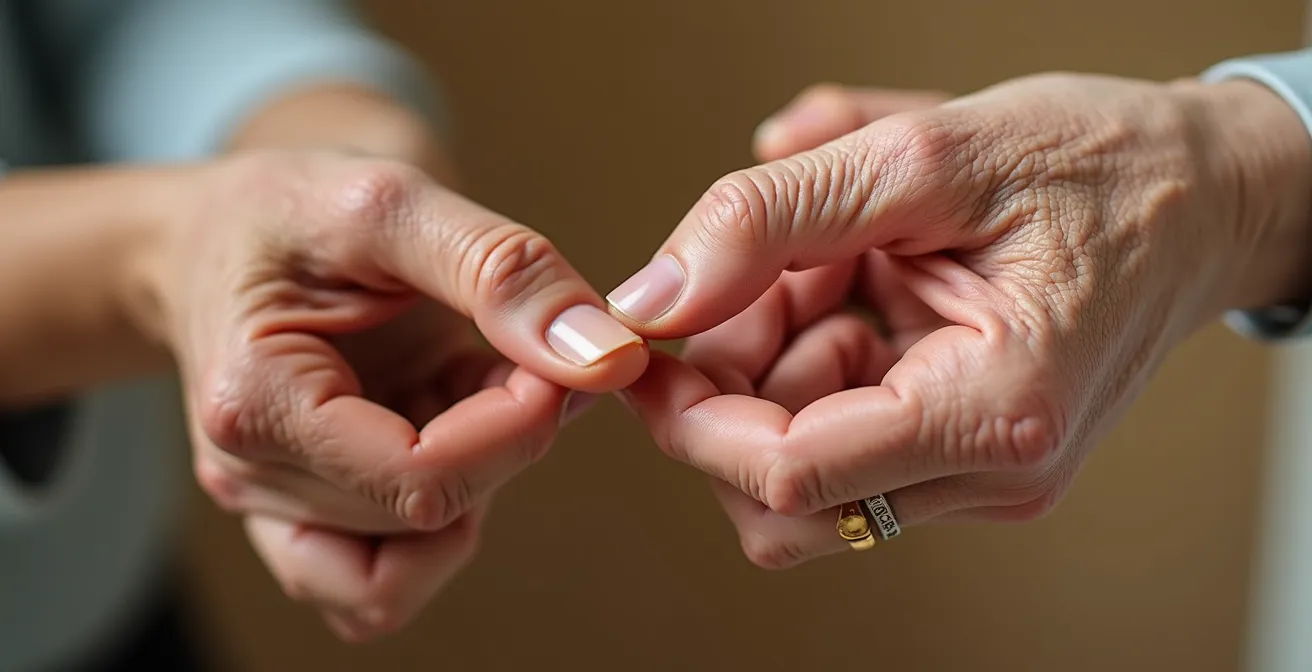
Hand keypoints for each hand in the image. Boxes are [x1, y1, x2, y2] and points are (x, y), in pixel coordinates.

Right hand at [139, 150, 646, 637]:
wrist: (220, 238)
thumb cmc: (287, 210)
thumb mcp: (391, 200)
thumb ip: (499, 271)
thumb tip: (606, 357)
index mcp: (255, 400)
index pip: (420, 478)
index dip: (520, 429)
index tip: (568, 357)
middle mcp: (251, 475)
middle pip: (428, 515)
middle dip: (511, 439)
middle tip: (534, 353)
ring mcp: (276, 509)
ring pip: (411, 569)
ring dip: (481, 484)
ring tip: (482, 389)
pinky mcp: (308, 521)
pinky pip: (386, 582)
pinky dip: (447, 517)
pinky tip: (455, 430)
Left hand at [609, 76, 1311, 567]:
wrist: (1208, 197)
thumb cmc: (1101, 166)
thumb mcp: (926, 157)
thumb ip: (774, 220)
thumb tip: (656, 294)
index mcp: (995, 411)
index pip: (787, 476)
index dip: (690, 419)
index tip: (650, 350)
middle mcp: (992, 473)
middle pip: (782, 496)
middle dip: (733, 393)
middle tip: (752, 280)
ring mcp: (982, 475)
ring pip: (805, 470)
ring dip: (776, 367)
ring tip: (830, 260)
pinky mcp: (969, 454)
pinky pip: (846, 438)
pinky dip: (816, 362)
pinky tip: (858, 283)